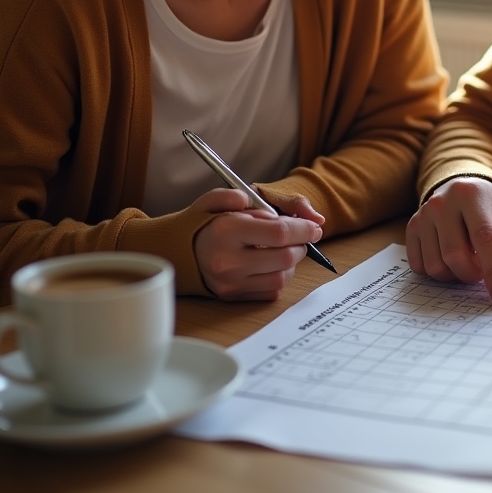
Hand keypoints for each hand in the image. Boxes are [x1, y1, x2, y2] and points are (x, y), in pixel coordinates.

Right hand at [191, 189, 324, 301]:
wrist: (176, 252)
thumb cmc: (202, 222)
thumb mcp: (218, 198)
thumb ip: (249, 196)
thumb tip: (280, 211)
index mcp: (227, 230)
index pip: (279, 233)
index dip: (304, 228)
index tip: (315, 226)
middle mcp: (228, 260)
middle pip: (285, 258)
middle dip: (300, 245)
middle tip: (298, 237)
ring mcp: (230, 283)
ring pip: (282, 277)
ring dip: (291, 262)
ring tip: (281, 249)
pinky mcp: (232, 297)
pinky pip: (271, 291)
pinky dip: (278, 277)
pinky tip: (269, 264)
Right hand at [406, 178, 491, 307]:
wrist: (459, 189)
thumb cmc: (489, 209)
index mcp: (472, 195)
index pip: (484, 238)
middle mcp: (443, 202)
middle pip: (456, 256)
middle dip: (472, 274)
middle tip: (482, 269)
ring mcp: (423, 214)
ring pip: (436, 265)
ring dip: (455, 275)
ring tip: (467, 260)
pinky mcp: (411, 227)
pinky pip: (420, 266)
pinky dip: (438, 272)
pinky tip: (448, 258)